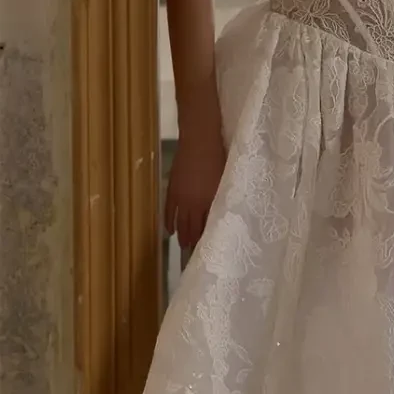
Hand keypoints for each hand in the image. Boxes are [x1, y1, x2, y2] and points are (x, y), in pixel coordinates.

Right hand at [165, 127, 226, 258]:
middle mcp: (193, 203)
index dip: (207, 238)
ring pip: (180, 222)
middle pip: (192, 227)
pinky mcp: (172, 189)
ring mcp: (180, 197)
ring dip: (182, 235)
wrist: (200, 141)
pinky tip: (170, 230)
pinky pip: (168, 211)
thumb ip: (221, 198)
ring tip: (184, 245)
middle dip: (193, 241)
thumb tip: (221, 212)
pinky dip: (169, 221)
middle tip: (195, 253)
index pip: (207, 226)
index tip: (209, 249)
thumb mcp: (224, 181)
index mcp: (208, 202)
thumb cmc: (218, 158)